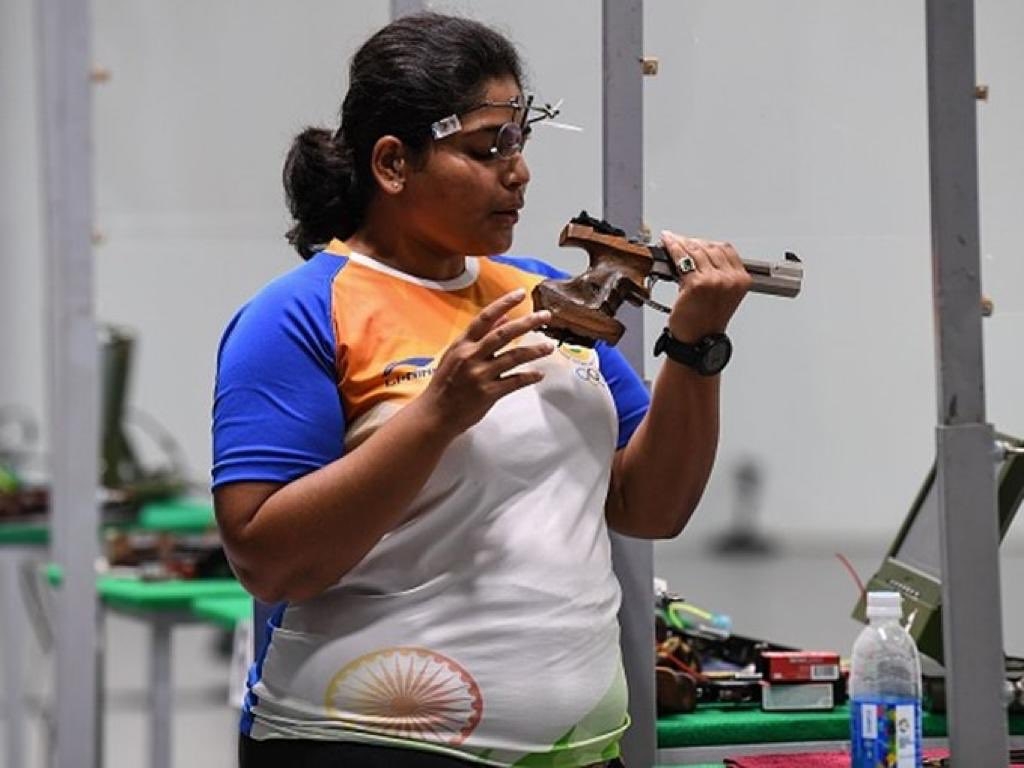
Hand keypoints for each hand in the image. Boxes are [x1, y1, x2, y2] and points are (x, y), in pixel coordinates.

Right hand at [419, 289, 553, 436]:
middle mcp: (471, 356)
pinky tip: (539, 374)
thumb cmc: (445, 383)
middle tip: (545, 315)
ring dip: (534, 350)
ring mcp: (479, 375)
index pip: (485, 317)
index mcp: (462, 344)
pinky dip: (528, 377)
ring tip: (549, 346)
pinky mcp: (488, 394)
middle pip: (504, 334)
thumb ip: (479, 336)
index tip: (521, 293)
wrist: (435, 414)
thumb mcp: (456, 354)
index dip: (504, 303)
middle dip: (527, 322)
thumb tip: (503, 317)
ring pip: (513, 357)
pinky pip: (514, 382)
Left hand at [660, 231, 750, 342]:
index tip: (695, 240)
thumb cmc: (706, 322)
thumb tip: (698, 252)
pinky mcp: (696, 283)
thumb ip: (719, 273)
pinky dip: (672, 249)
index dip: (707, 242)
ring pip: (695, 250)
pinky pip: (682, 258)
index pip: (725, 249)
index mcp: (741, 279)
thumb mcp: (723, 294)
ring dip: (680, 243)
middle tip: (678, 240)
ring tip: (671, 242)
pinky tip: (667, 245)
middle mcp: (730, 278)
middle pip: (710, 247)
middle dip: (692, 241)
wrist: (698, 342)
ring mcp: (714, 280)